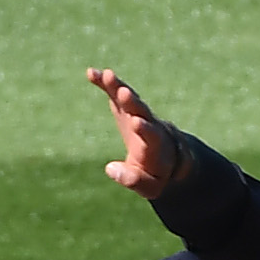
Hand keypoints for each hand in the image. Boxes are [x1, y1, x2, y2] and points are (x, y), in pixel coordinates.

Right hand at [87, 67, 183, 197]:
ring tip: (107, 75)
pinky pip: (116, 92)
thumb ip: (133, 180)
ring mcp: (139, 113)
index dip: (145, 129)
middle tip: (124, 93)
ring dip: (119, 86)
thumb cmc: (158, 175)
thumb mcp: (150, 186)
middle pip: (143, 112)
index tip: (136, 122)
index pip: (153, 136)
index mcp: (158, 147)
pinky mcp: (127, 106)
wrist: (169, 154)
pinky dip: (105, 83)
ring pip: (130, 98)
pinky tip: (90, 73)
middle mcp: (151, 125)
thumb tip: (110, 169)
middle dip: (133, 103)